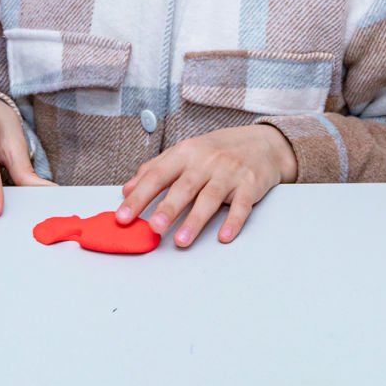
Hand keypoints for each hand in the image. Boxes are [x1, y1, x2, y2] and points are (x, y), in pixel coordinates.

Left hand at [116, 124, 297, 247]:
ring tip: (181, 241)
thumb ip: (155, 169)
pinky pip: (242, 205)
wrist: (262, 144)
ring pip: (210, 198)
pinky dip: (234, 221)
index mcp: (185, 153)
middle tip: (153, 228)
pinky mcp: (250, 185)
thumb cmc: (217, 150)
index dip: (140, 196)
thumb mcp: (185, 152)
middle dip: (168, 208)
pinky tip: (224, 236)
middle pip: (184, 187)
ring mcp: (229, 173)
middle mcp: (206, 161)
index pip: (158, 175)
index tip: (124, 216)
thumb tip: (126, 189)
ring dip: (195, 220)